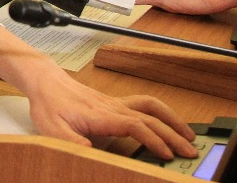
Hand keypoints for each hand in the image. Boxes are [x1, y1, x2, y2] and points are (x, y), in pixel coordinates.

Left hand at [0, 28, 195, 159]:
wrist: (46, 82)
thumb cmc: (49, 106)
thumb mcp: (52, 129)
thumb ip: (71, 141)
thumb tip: (89, 150)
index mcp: (101, 115)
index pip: (135, 126)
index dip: (153, 140)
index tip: (166, 154)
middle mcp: (113, 107)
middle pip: (150, 118)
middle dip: (172, 135)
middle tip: (190, 152)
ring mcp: (116, 103)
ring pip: (152, 107)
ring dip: (172, 120)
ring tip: (189, 136)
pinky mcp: (116, 103)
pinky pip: (145, 104)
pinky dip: (162, 112)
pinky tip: (169, 122)